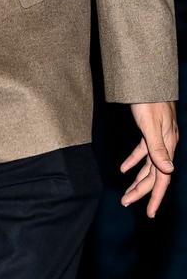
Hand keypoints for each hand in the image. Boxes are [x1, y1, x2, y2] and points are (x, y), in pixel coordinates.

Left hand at [121, 102, 178, 216]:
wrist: (148, 79)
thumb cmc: (148, 99)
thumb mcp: (151, 124)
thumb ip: (157, 148)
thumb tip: (168, 171)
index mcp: (167, 146)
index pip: (162, 178)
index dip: (155, 196)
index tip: (148, 213)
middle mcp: (165, 144)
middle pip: (154, 174)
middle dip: (141, 191)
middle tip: (126, 202)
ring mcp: (158, 137)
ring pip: (148, 165)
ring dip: (137, 179)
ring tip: (126, 193)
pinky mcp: (150, 130)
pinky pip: (142, 151)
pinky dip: (133, 161)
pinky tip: (124, 168)